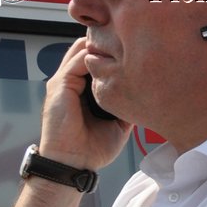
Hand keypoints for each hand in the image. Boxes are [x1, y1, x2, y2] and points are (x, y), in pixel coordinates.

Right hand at [40, 37, 132, 170]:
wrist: (73, 163)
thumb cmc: (92, 149)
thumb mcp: (118, 125)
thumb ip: (125, 106)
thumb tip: (147, 96)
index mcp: (83, 89)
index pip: (95, 60)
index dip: (113, 53)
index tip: (137, 52)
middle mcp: (72, 81)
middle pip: (86, 49)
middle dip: (107, 44)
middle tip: (133, 43)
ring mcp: (64, 82)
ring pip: (81, 50)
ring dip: (101, 46)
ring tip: (125, 45)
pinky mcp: (60, 86)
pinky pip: (76, 63)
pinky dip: (92, 58)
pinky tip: (112, 61)